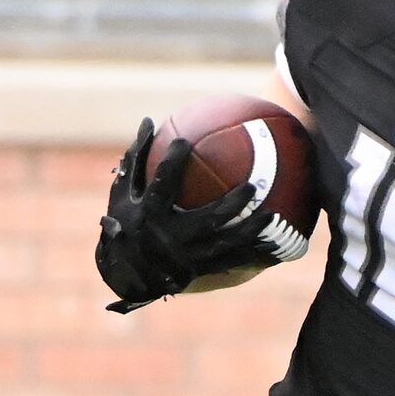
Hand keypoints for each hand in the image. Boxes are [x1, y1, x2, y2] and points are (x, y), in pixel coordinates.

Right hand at [95, 118, 272, 312]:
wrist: (127, 274)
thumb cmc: (125, 224)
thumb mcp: (122, 193)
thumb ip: (137, 159)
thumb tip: (148, 121)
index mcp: (149, 215)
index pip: (162, 185)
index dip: (172, 163)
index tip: (183, 143)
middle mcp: (170, 237)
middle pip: (207, 219)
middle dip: (231, 204)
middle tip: (252, 186)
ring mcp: (185, 256)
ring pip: (223, 244)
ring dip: (248, 231)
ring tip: (270, 216)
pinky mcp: (196, 270)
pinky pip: (228, 262)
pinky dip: (250, 253)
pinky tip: (271, 244)